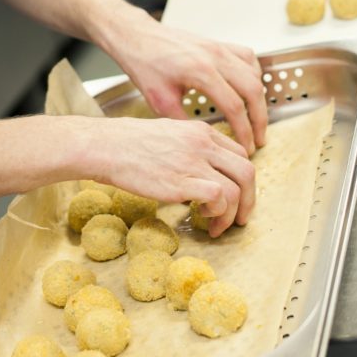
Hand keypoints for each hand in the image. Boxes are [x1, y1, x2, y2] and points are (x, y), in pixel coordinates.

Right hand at [94, 115, 255, 236]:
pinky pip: (219, 198)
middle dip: (249, 199)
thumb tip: (198, 168)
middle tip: (240, 217)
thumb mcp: (167, 132)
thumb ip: (189, 146)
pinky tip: (203, 218)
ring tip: (218, 225)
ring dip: (233, 213)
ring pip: (237, 188)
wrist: (106, 146)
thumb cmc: (128, 142)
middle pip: (246, 171)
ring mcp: (194, 162)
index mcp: (200, 131)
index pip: (239, 152)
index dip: (241, 177)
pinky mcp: (183, 182)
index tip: (235, 194)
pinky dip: (217, 213)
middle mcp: (203, 144)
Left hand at [114, 16, 266, 156]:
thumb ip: (186, 122)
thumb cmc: (145, 65)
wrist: (138, 38)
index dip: (244, 131)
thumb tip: (205, 140)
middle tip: (259, 139)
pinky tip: (248, 88)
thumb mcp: (161, 101)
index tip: (247, 146)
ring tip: (255, 118)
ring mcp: (219, 47)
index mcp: (201, 72)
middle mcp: (215, 57)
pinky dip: (254, 74)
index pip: (234, 107)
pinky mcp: (218, 43)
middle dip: (260, 118)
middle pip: (252, 90)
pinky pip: (248, 57)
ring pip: (254, 73)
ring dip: (259, 98)